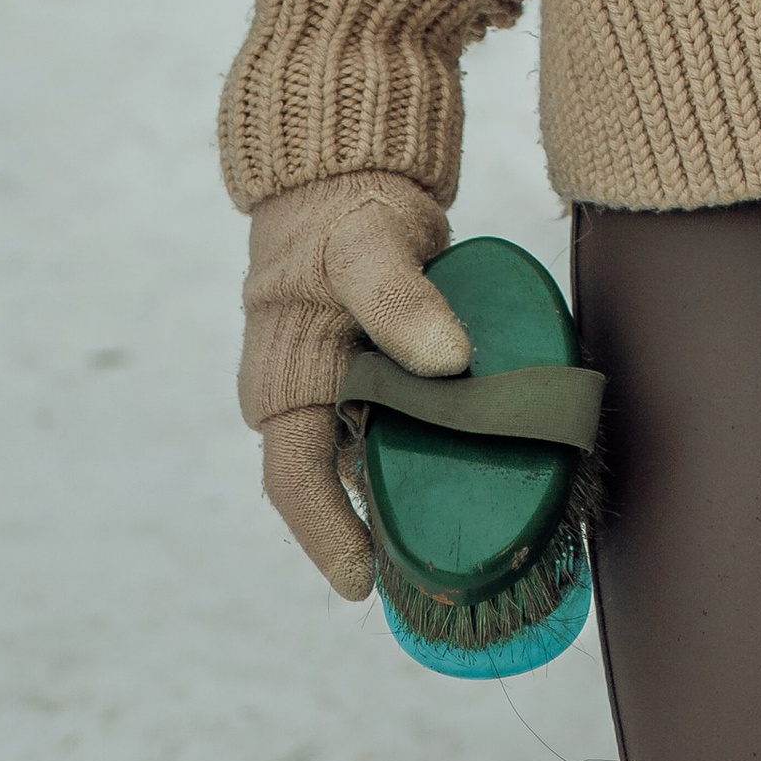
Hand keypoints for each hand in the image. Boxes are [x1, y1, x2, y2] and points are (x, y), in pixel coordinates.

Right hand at [238, 172, 469, 597]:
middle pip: (340, 485)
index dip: (327, 535)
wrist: (344, 178)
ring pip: (375, 463)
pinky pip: (402, 432)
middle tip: (438, 576)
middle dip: (381, 535)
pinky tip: (478, 474)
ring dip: (411, 500)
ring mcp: (342, 394)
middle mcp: (306, 400)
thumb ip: (400, 298)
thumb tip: (447, 359)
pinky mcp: (377, 381)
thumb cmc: (342, 214)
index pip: (296, 479)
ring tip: (466, 544)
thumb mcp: (366, 246)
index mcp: (282, 382)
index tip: (363, 582)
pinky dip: (432, 455)